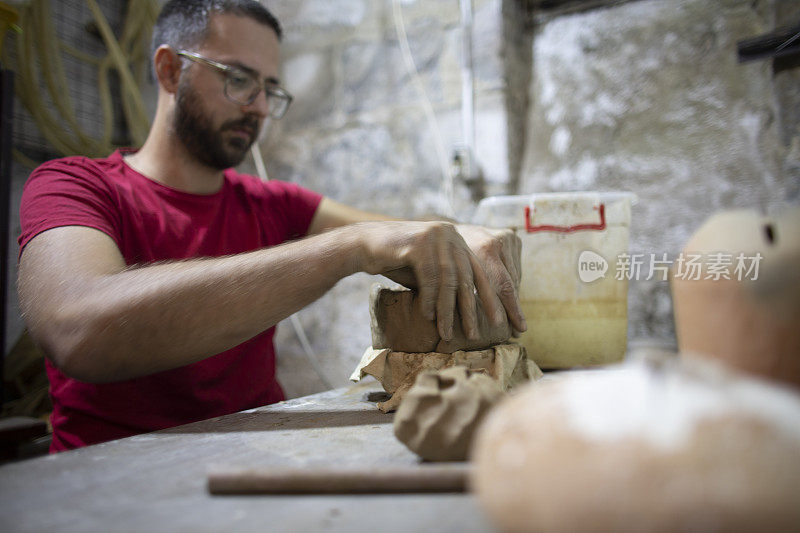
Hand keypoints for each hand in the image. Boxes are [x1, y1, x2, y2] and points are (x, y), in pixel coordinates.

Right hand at [353, 221, 501, 341]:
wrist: (364, 245)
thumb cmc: (397, 262)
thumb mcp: (428, 274)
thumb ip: (448, 286)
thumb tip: (472, 313)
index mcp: (457, 240)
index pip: (480, 271)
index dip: (491, 297)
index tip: (499, 321)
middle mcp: (450, 234)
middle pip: (468, 277)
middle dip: (473, 309)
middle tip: (476, 334)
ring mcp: (435, 236)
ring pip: (449, 280)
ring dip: (448, 310)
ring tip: (447, 334)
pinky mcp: (418, 242)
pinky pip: (429, 277)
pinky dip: (429, 299)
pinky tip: (427, 317)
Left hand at [455, 224, 525, 334]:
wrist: (446, 230)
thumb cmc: (441, 259)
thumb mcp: (446, 274)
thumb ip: (458, 293)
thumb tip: (459, 325)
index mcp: (484, 249)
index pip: (502, 286)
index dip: (508, 310)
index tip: (514, 332)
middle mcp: (498, 241)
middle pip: (511, 283)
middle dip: (514, 310)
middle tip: (518, 332)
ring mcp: (507, 238)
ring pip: (514, 277)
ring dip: (513, 299)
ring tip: (515, 323)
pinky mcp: (513, 238)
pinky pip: (515, 269)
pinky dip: (512, 285)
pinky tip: (509, 302)